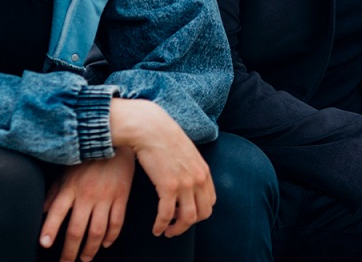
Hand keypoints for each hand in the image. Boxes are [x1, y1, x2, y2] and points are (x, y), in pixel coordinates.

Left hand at [41, 149, 135, 261]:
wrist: (117, 142)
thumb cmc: (89, 157)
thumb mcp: (66, 171)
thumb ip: (54, 192)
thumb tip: (41, 210)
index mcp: (71, 187)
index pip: (57, 211)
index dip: (50, 229)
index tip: (45, 244)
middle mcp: (87, 194)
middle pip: (77, 229)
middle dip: (70, 251)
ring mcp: (106, 197)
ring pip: (98, 231)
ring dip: (91, 249)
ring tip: (85, 258)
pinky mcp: (122, 196)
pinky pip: (117, 222)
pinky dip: (112, 236)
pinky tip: (106, 243)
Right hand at [110, 99, 215, 237]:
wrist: (152, 129)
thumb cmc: (164, 139)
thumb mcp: (187, 154)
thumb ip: (191, 168)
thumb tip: (187, 180)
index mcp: (204, 172)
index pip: (210, 202)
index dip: (198, 213)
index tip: (185, 215)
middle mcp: (198, 179)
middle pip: (202, 214)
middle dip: (189, 225)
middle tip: (176, 227)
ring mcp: (185, 184)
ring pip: (187, 219)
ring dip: (176, 229)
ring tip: (166, 232)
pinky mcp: (168, 186)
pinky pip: (166, 215)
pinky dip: (161, 225)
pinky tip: (155, 229)